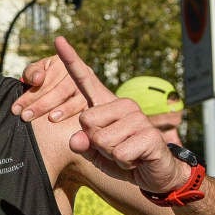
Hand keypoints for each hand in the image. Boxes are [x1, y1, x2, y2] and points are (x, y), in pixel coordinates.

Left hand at [12, 54, 88, 121]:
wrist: (74, 92)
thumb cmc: (47, 83)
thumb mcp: (37, 75)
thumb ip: (32, 74)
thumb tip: (38, 79)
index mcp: (62, 63)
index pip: (46, 80)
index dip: (31, 95)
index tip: (16, 109)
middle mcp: (79, 72)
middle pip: (60, 90)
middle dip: (41, 105)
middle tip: (25, 117)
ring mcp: (91, 87)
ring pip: (76, 99)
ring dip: (64, 110)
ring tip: (51, 119)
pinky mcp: (98, 101)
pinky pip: (89, 109)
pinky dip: (81, 117)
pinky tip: (74, 126)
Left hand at [55, 37, 189, 193]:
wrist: (156, 174)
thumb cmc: (123, 159)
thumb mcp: (95, 153)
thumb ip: (82, 144)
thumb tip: (76, 138)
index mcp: (106, 106)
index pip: (85, 80)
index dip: (71, 60)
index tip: (58, 40)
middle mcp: (123, 105)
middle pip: (86, 121)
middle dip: (95, 143)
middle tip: (114, 148)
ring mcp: (138, 118)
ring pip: (102, 140)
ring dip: (111, 155)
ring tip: (127, 154)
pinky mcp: (149, 135)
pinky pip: (119, 153)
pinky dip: (124, 163)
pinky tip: (136, 160)